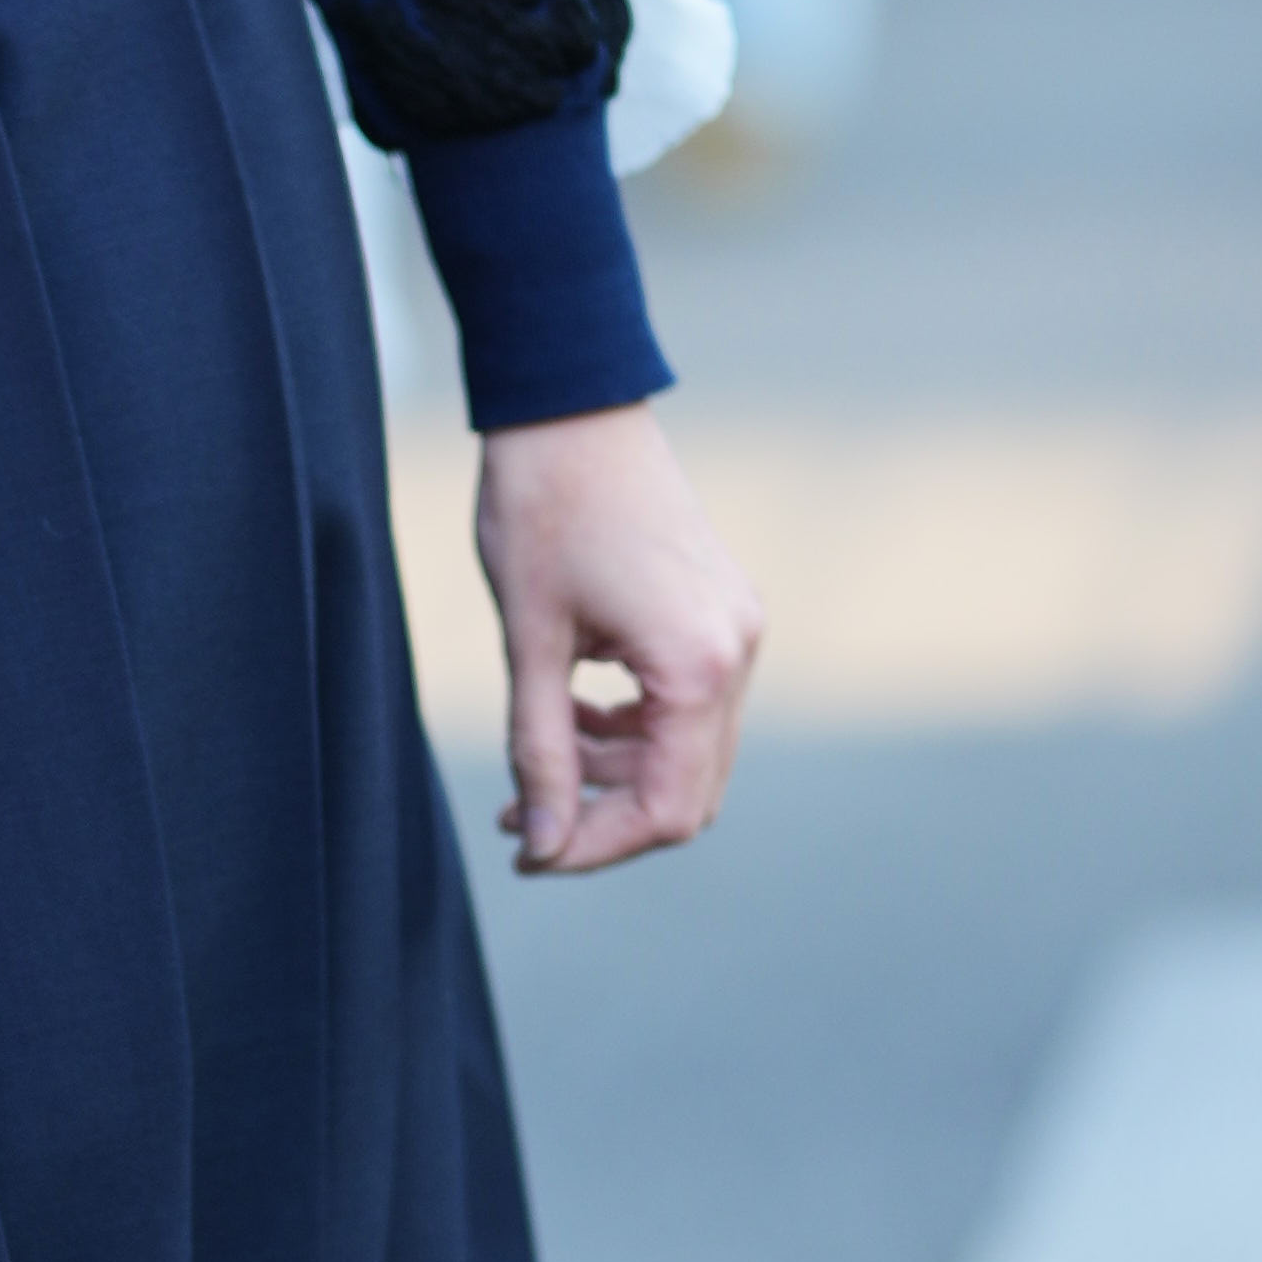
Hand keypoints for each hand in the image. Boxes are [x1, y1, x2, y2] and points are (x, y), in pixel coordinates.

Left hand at [475, 402, 760, 876]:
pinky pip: (690, 706)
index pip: (666, 809)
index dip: (596, 847)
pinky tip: (572, 719)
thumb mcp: (529, 642)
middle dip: (605, 820)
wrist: (571, 406)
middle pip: (689, 792)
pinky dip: (635, 731)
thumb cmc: (540, 508)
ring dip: (616, 776)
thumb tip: (544, 845)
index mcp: (696, 664)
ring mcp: (738, 630)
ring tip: (534, 773)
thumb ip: (540, 751)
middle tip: (523, 825)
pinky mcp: (723, 614)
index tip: (529, 855)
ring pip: (690, 752)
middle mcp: (737, 652)